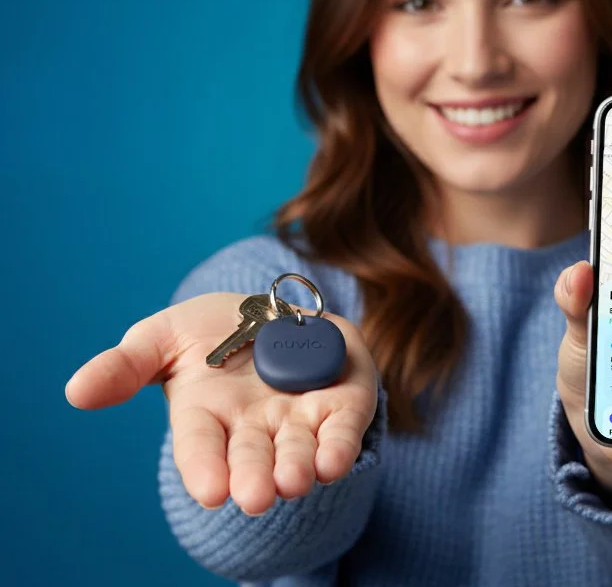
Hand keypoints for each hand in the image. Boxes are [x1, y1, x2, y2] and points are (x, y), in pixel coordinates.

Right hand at [65, 293, 378, 515]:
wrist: (271, 310)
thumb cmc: (211, 330)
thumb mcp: (163, 336)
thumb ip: (126, 365)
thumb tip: (77, 392)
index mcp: (206, 415)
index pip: (201, 448)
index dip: (204, 468)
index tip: (209, 490)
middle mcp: (253, 427)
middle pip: (251, 458)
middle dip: (253, 477)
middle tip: (255, 496)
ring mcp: (298, 417)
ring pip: (298, 450)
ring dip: (296, 467)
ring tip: (294, 480)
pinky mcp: (340, 403)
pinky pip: (341, 429)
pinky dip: (339, 445)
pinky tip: (334, 460)